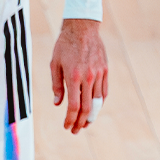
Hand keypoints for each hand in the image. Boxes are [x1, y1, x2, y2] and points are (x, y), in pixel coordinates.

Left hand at [50, 18, 107, 133]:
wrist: (82, 28)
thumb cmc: (64, 46)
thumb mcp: (54, 64)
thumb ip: (56, 85)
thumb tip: (57, 103)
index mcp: (73, 77)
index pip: (74, 106)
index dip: (70, 119)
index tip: (66, 126)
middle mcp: (88, 78)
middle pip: (87, 108)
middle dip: (81, 122)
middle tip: (75, 130)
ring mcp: (99, 74)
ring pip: (98, 102)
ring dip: (92, 115)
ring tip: (85, 124)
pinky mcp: (105, 70)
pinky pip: (104, 91)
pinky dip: (99, 103)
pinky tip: (94, 109)